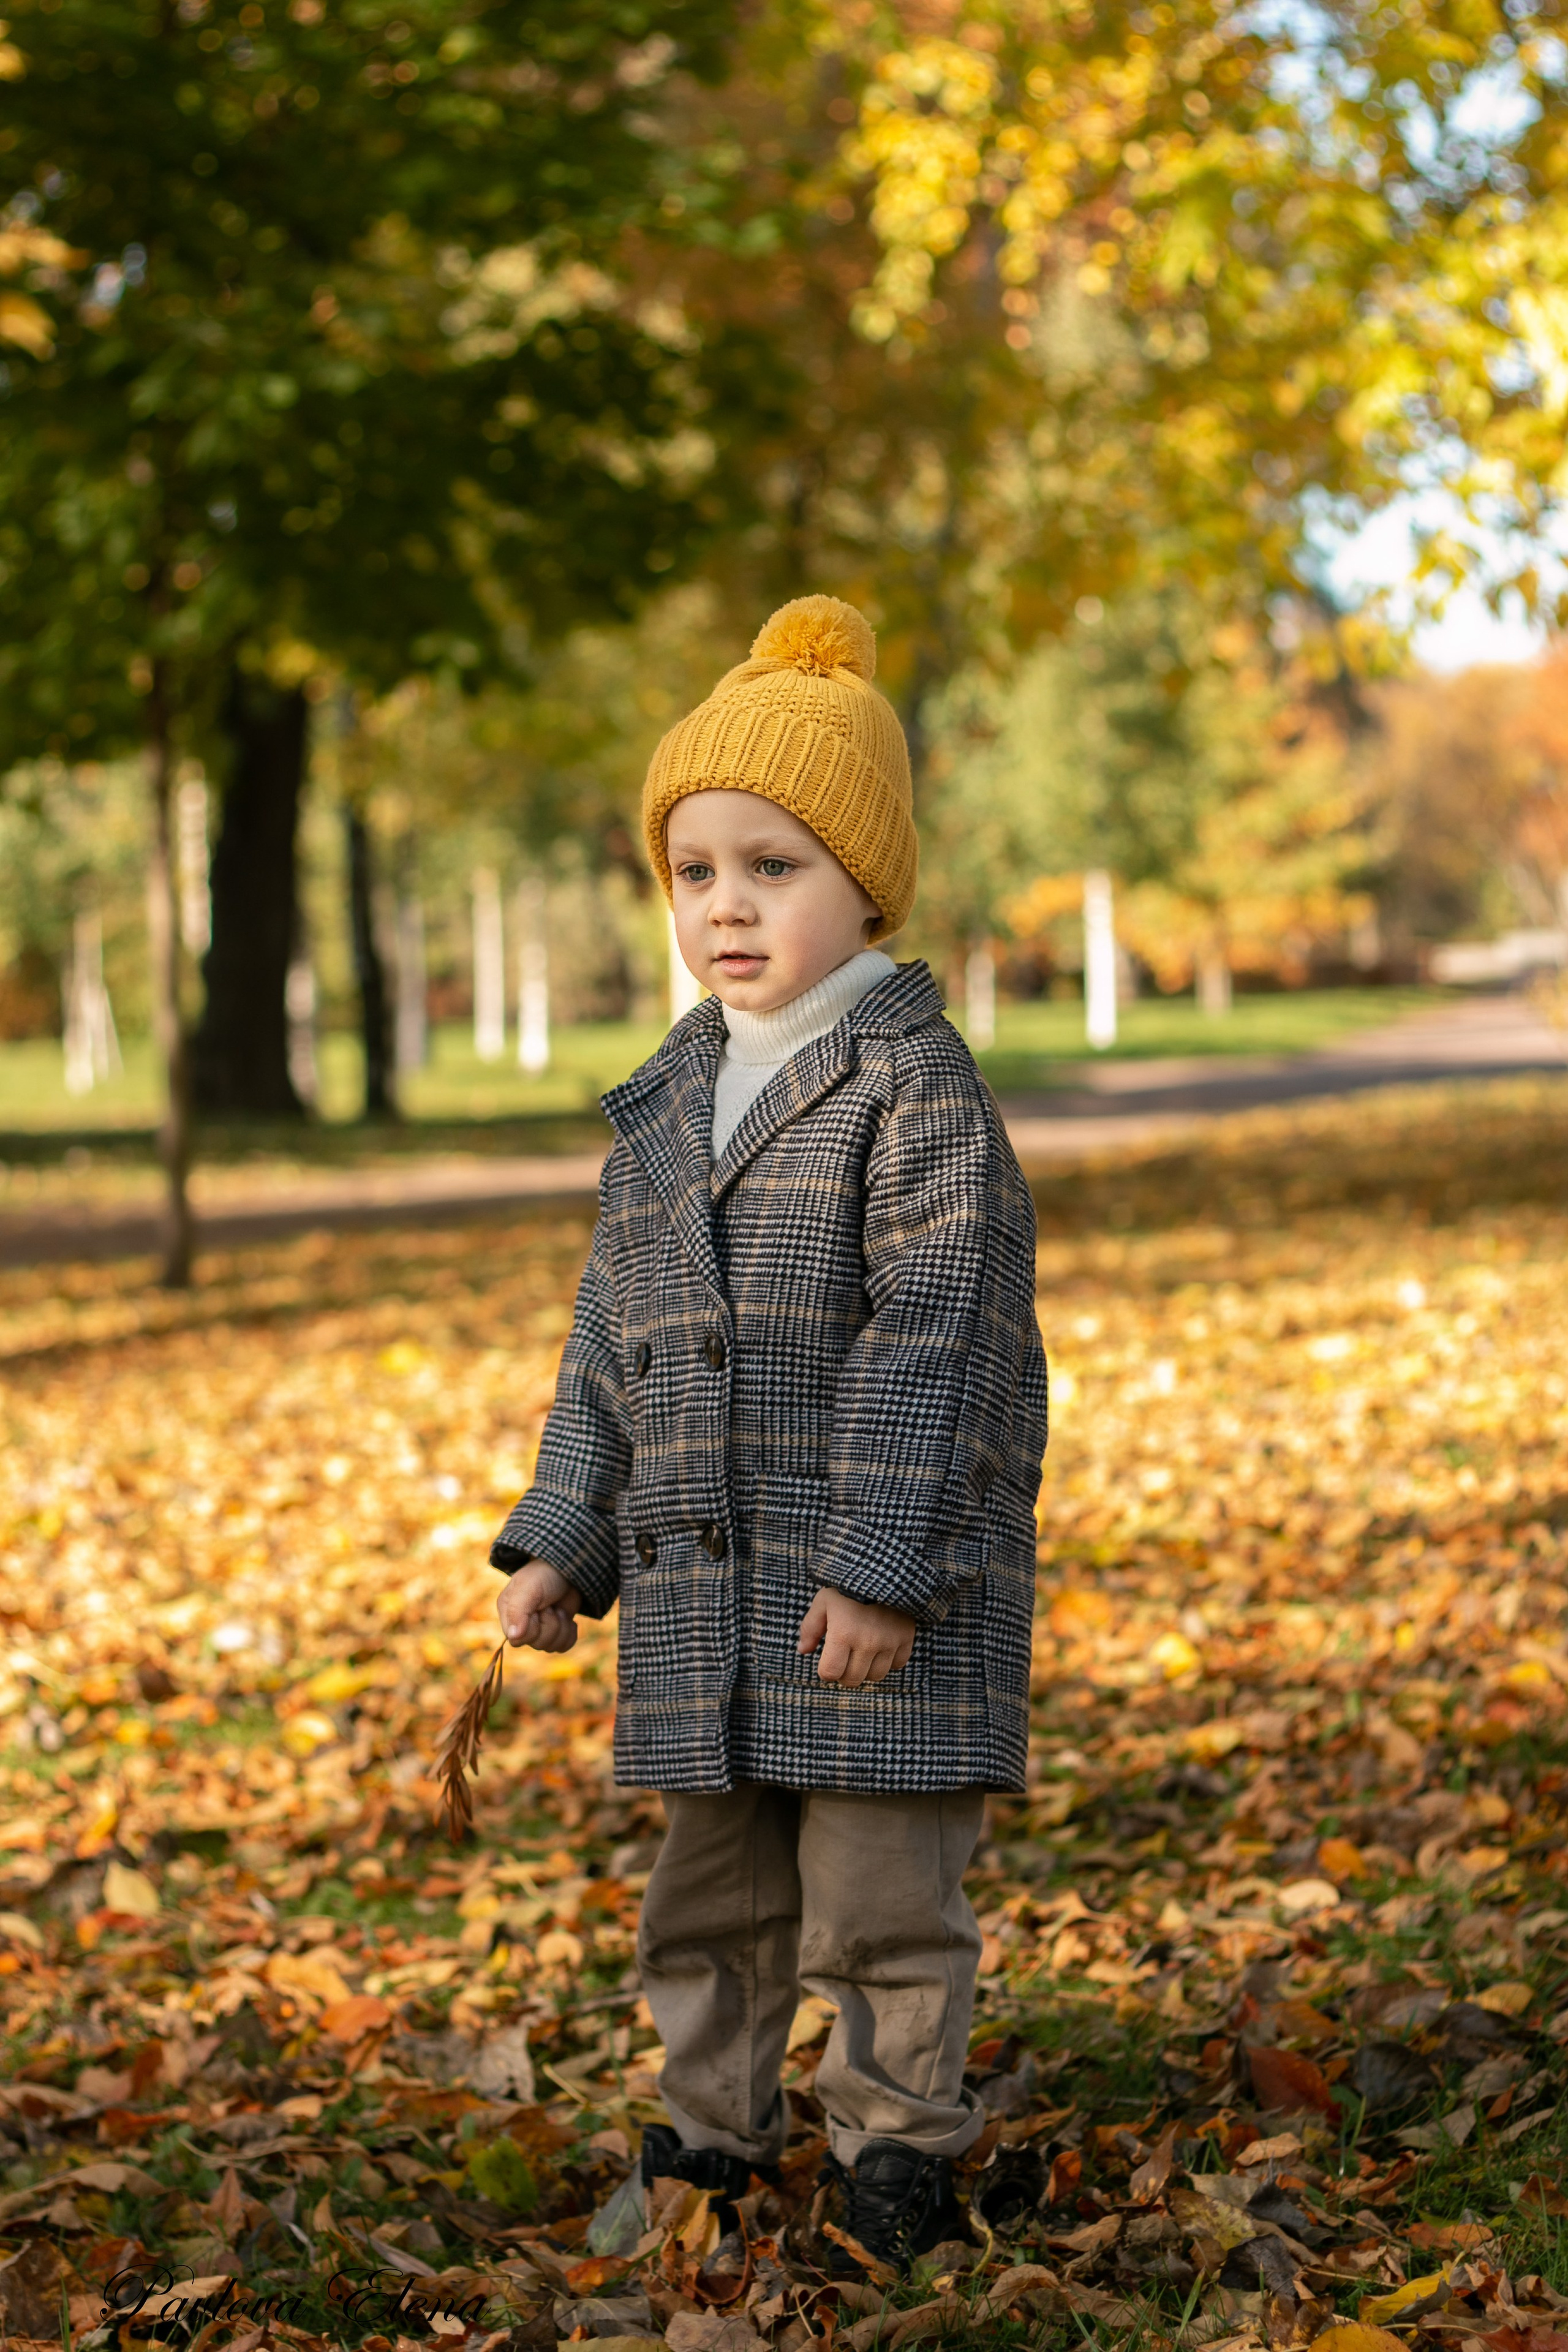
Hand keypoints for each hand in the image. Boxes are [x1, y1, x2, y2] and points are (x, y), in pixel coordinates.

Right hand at [497, 1562, 581, 1652]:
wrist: (566, 1568)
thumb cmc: (543, 1574)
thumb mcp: (528, 1588)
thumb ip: (517, 1611)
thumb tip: (513, 1637)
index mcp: (509, 1614)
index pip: (518, 1640)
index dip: (534, 1627)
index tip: (539, 1608)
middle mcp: (522, 1625)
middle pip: (538, 1644)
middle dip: (551, 1624)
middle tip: (550, 1606)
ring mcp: (540, 1630)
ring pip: (551, 1647)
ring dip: (562, 1627)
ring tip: (559, 1609)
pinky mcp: (556, 1632)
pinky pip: (563, 1647)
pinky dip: (570, 1633)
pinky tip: (568, 1619)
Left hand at [797, 1589, 915, 1688]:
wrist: (885, 1567)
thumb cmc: (848, 1584)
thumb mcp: (824, 1601)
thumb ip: (811, 1627)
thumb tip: (803, 1651)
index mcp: (842, 1633)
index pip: (830, 1673)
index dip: (826, 1670)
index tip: (828, 1659)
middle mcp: (867, 1642)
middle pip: (852, 1679)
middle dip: (844, 1672)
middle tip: (844, 1656)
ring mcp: (889, 1641)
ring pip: (876, 1676)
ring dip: (867, 1668)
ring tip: (862, 1650)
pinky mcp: (906, 1637)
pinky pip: (897, 1664)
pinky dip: (889, 1659)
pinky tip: (882, 1644)